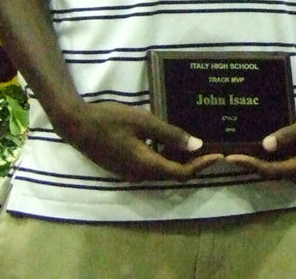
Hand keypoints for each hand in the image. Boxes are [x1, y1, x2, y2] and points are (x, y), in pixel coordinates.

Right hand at [57, 100, 223, 180]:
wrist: (77, 125)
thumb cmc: (112, 120)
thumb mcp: (145, 122)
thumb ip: (171, 135)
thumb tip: (197, 146)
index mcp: (146, 166)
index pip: (181, 173)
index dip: (202, 166)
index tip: (219, 155)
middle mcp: (139, 175)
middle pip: (173, 174)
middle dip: (194, 163)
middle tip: (212, 147)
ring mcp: (130, 173)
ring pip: (162, 170)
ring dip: (179, 159)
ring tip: (197, 142)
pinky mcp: (124, 167)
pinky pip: (151, 166)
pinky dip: (165, 156)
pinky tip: (172, 141)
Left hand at [225, 105, 295, 179]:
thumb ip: (290, 134)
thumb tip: (265, 145)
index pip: (271, 170)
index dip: (251, 165)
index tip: (232, 157)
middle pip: (267, 172)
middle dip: (246, 164)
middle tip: (224, 155)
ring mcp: (293, 165)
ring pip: (268, 168)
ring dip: (251, 161)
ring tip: (231, 151)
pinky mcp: (291, 158)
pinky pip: (273, 160)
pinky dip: (259, 156)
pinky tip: (248, 146)